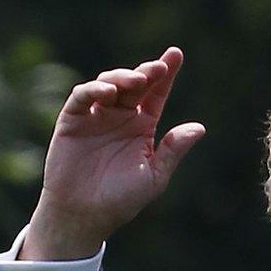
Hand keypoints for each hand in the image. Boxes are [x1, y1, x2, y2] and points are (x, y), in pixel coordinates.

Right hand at [23, 46, 207, 260]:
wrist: (84, 216)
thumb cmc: (121, 200)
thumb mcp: (154, 176)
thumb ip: (173, 150)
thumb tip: (199, 128)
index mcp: (142, 126)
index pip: (156, 94)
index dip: (166, 74)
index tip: (176, 54)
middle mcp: (120, 117)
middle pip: (134, 84)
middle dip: (146, 72)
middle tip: (157, 69)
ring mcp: (95, 117)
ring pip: (108, 84)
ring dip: (121, 78)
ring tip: (135, 82)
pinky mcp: (72, 121)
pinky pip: (81, 98)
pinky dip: (93, 90)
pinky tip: (107, 92)